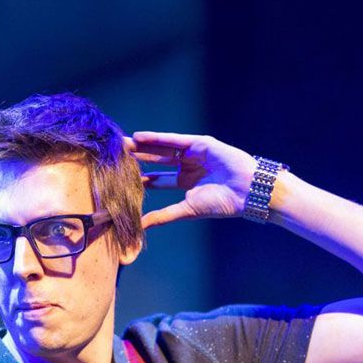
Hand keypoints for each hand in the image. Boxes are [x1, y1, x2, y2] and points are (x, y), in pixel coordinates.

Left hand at [126, 131, 258, 227]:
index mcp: (186, 183)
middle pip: (157, 161)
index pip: (157, 179)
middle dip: (137, 158)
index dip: (140, 177)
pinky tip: (140, 136)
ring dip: (144, 146)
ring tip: (122, 144)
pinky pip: (175, 140)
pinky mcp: (201, 143)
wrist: (247, 192)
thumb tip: (141, 226)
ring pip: (164, 149)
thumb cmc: (223, 203)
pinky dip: (157, 138)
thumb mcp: (187, 210)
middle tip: (115, 156)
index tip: (120, 178)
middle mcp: (189, 167)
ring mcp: (195, 154)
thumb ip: (164, 216)